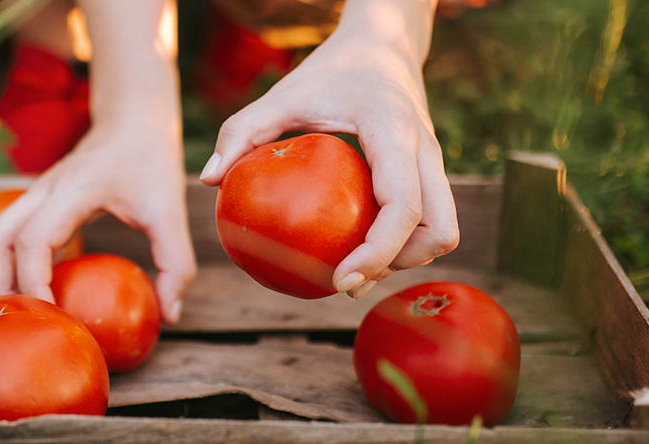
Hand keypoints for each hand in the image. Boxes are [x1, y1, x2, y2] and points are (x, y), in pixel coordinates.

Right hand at [0, 118, 196, 323]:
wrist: (134, 121)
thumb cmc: (152, 164)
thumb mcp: (171, 212)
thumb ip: (176, 264)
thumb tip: (169, 315)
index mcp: (75, 189)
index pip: (34, 240)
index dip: (34, 282)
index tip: (51, 315)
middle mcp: (46, 189)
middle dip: (0, 284)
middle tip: (22, 322)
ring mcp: (36, 192)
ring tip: (18, 311)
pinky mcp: (38, 199)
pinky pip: (7, 232)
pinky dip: (7, 263)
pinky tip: (29, 290)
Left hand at [200, 0, 457, 298]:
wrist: (383, 41)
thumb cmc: (330, 69)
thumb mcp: (284, 93)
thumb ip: (244, 130)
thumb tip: (208, 179)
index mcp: (395, 133)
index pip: (403, 206)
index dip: (378, 253)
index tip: (341, 279)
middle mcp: (426, 152)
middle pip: (439, 230)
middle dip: (398, 266)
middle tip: (347, 281)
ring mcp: (434, 163)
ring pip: (441, 229)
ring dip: (404, 258)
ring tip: (353, 268)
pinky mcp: (429, 170)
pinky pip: (427, 218)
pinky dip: (400, 241)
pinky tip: (356, 246)